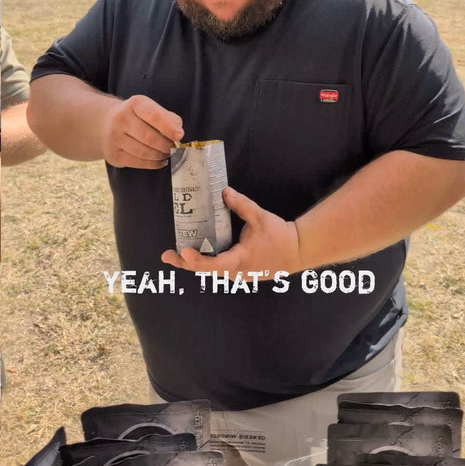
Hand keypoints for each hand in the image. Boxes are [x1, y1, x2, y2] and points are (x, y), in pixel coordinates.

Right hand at [101, 94, 183, 168]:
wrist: (106, 123)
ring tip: (167, 153)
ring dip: (160, 155)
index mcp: (135, 104)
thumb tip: (178, 135)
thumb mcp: (152, 110)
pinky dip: (153, 164)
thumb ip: (169, 119)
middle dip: (166, 145)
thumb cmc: (139, 117)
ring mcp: (114, 137)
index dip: (168, 127)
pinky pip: (137, 162)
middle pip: (149, 137)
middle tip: (174, 148)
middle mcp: (121, 118)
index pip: (154, 115)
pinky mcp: (113, 154)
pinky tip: (160, 161)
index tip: (180, 136)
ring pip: (143, 152)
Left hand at [161, 187, 302, 279]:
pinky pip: (219, 269)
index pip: (212, 265)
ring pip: (211, 271)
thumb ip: (241, 204)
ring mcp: (238, 275)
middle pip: (205, 271)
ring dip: (194, 263)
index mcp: (239, 260)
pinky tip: (196, 253)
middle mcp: (236, 272)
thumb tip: (224, 191)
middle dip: (184, 263)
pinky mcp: (241, 272)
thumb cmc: (279, 235)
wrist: (297, 250)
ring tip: (176, 253)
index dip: (195, 261)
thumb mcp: (260, 217)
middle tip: (166, 255)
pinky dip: (206, 262)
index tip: (183, 251)